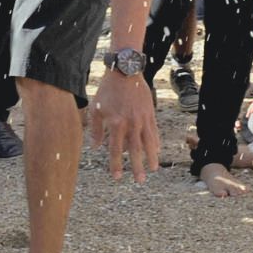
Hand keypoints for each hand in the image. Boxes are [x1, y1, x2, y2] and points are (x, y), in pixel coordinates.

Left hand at [89, 68, 160, 182]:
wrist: (125, 71)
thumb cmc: (107, 90)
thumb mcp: (96, 108)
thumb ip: (96, 129)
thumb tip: (96, 147)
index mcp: (116, 123)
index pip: (115, 150)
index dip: (116, 165)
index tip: (117, 177)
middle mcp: (131, 123)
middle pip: (134, 150)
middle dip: (137, 167)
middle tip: (140, 181)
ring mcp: (143, 118)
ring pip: (149, 142)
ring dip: (151, 157)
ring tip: (153, 169)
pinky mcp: (151, 113)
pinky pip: (154, 131)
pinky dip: (155, 142)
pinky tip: (157, 151)